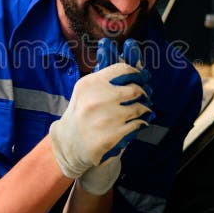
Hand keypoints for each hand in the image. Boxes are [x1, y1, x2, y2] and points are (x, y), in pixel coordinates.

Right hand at [50, 62, 150, 178]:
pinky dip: (141, 123)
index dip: (136, 74)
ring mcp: (105, 119)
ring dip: (143, 110)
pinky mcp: (112, 137)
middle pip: (135, 90)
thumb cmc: (82, 113)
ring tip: (141, 112)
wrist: (69, 142)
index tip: (140, 79)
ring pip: (139, 108)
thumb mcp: (86, 91)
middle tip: (143, 97)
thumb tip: (136, 71)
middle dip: (143, 94)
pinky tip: (137, 124)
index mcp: (90, 84)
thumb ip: (106, 80)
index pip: (122, 70)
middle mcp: (97, 100)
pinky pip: (138, 124)